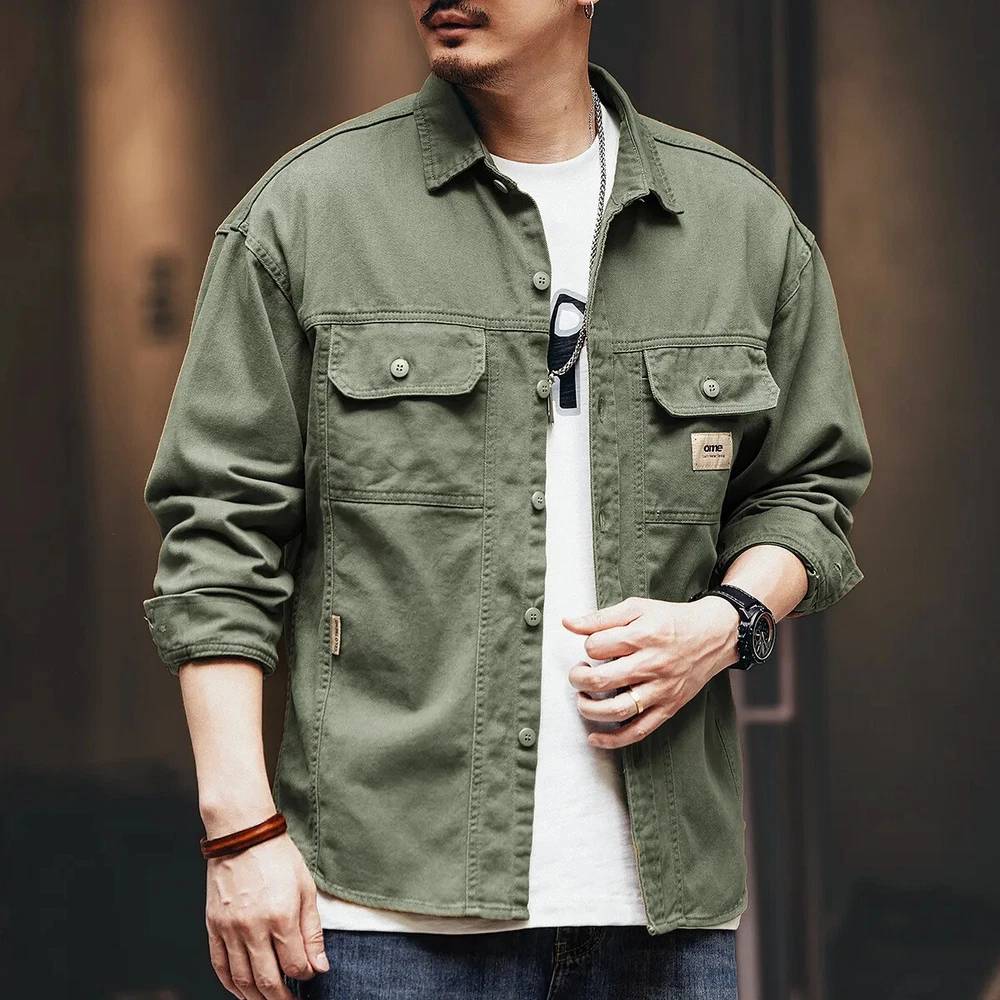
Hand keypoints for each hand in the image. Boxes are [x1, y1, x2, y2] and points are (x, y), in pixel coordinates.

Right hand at [206, 831, 328, 998]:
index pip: (296, 966)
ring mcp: (230, 929)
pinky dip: (231, 985)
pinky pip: (220, 966)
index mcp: (281, 917)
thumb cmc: (278, 857)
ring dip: (257, 997)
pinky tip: (242, 991)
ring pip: (242, 980)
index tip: (312, 972)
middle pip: (268, 981)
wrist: (242, 835)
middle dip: (283, 998)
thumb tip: (319, 967)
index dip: (307, 974)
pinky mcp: (214, 927)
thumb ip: (313, 931)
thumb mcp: (306, 889)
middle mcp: (253, 928)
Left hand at [562, 595, 739, 749]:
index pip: (596, 647)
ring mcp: (660, 689)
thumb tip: (567, 623)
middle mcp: (651, 664)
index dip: (587, 647)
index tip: (592, 647)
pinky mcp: (668, 708)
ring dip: (589, 708)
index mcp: (641, 636)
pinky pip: (638, 731)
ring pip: (617, 710)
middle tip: (579, 673)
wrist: (713, 635)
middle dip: (578, 679)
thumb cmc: (670, 620)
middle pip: (601, 680)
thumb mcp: (636, 608)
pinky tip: (594, 738)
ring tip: (583, 697)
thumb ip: (600, 617)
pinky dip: (613, 739)